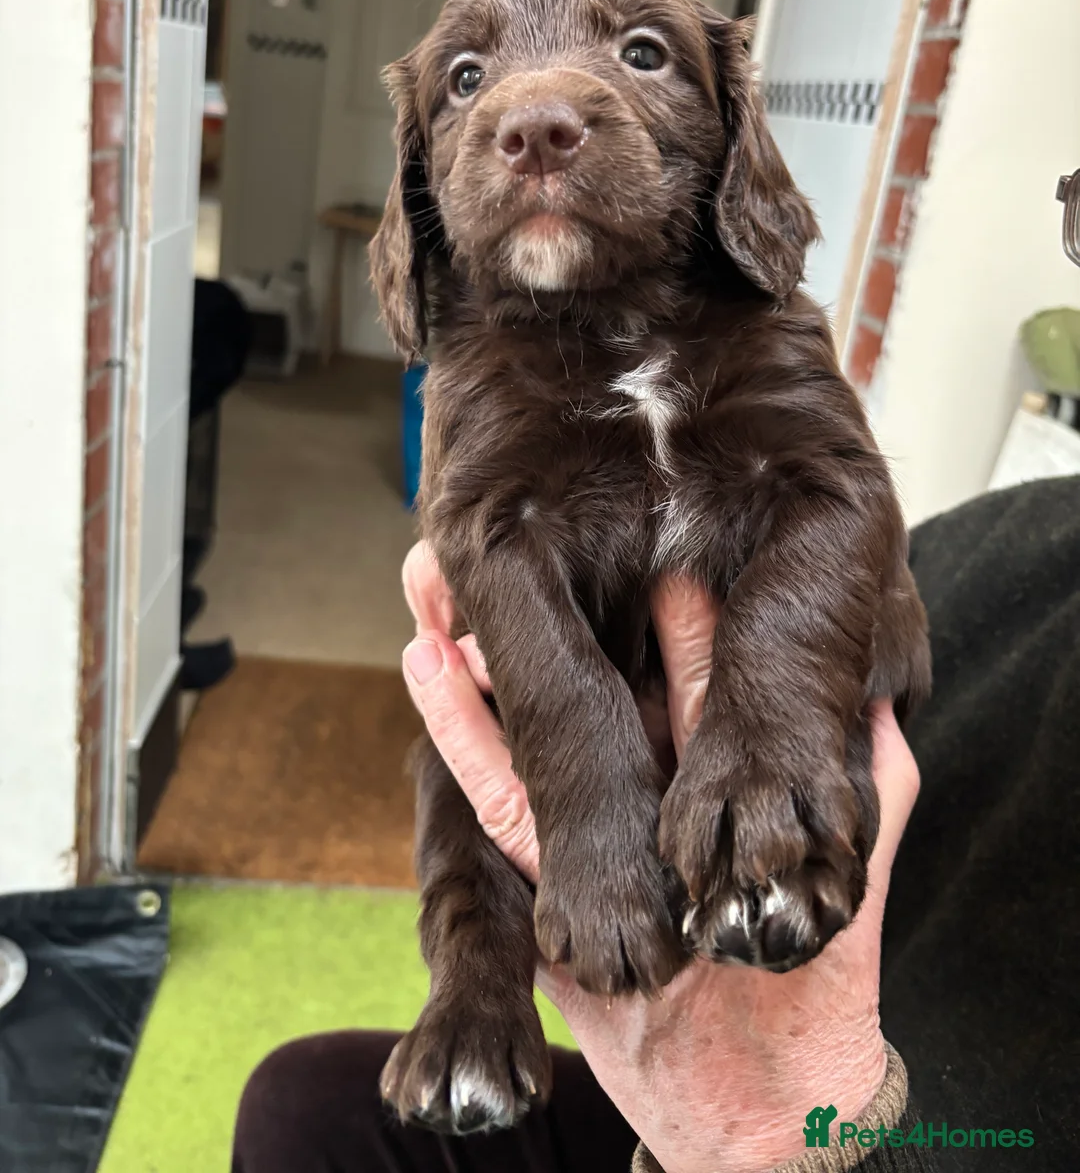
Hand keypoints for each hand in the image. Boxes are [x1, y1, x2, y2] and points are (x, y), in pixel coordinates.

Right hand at [400, 544, 919, 1172]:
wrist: (760, 1103)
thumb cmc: (823, 999)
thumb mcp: (849, 890)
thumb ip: (864, 802)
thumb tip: (877, 706)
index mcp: (714, 783)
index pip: (688, 678)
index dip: (667, 612)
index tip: (642, 537)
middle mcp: (646, 792)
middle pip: (593, 686)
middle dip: (549, 615)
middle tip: (504, 543)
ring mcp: (592, 830)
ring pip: (535, 727)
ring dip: (491, 656)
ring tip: (446, 586)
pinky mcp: (545, 876)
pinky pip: (502, 801)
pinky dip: (466, 732)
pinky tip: (431, 671)